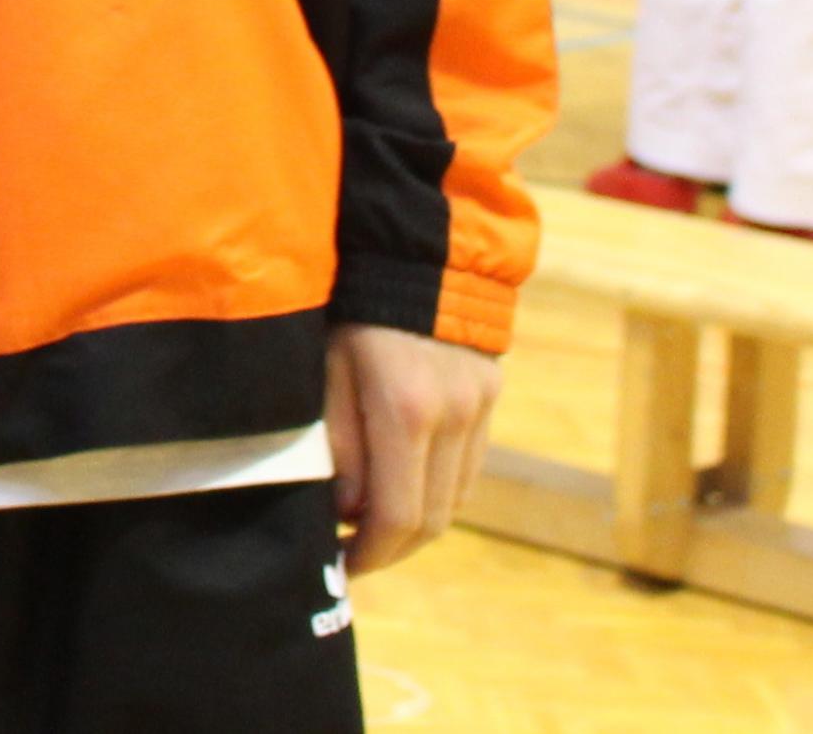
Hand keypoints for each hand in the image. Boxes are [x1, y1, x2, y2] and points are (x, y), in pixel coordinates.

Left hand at [326, 322, 499, 575]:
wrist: (409, 246)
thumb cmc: (347, 303)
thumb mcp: (323, 368)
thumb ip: (336, 445)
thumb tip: (346, 512)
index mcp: (407, 412)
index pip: (397, 517)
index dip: (370, 554)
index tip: (341, 566)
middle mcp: (454, 418)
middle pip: (433, 519)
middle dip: (393, 548)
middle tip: (354, 555)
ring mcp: (479, 408)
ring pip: (455, 497)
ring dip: (418, 523)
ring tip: (373, 524)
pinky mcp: (489, 396)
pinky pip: (468, 467)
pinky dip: (439, 490)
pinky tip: (406, 485)